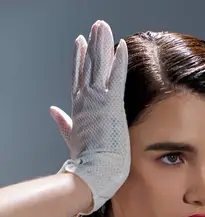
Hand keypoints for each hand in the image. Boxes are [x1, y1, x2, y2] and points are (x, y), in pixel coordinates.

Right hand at [50, 20, 129, 213]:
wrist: (94, 173)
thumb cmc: (87, 162)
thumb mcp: (72, 138)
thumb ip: (63, 123)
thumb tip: (53, 111)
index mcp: (78, 109)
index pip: (79, 78)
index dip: (80, 59)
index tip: (80, 42)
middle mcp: (86, 101)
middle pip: (89, 67)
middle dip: (93, 45)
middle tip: (97, 26)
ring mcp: (98, 102)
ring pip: (100, 66)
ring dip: (103, 45)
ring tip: (104, 26)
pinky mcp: (111, 106)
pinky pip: (116, 78)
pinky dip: (118, 61)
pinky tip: (122, 45)